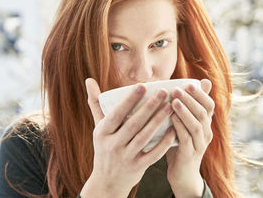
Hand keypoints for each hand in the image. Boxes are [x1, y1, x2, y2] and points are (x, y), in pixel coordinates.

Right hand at [80, 78, 176, 197]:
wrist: (107, 181)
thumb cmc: (104, 147)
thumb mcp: (98, 127)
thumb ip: (96, 104)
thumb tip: (89, 80)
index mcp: (102, 133)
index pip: (116, 114)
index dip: (129, 100)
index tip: (142, 86)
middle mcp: (113, 145)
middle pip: (133, 124)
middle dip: (149, 107)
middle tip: (163, 92)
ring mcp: (126, 157)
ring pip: (144, 137)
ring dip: (158, 121)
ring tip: (170, 106)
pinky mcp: (138, 167)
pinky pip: (153, 154)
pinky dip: (164, 142)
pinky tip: (173, 129)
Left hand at [166, 79, 214, 197]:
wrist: (182, 174)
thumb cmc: (180, 144)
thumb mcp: (185, 124)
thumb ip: (185, 108)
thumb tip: (182, 88)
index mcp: (206, 124)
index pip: (209, 106)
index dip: (201, 95)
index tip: (189, 84)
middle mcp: (206, 133)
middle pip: (203, 113)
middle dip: (190, 99)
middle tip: (177, 89)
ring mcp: (199, 145)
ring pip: (196, 125)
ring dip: (185, 112)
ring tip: (174, 101)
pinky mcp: (189, 155)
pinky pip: (186, 139)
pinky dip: (179, 127)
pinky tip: (170, 118)